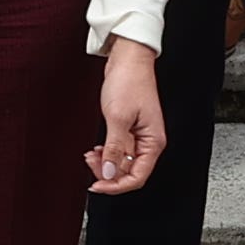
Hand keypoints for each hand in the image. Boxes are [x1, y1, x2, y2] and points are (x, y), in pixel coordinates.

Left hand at [85, 38, 165, 191]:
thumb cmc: (129, 81)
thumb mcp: (118, 117)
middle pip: (129, 171)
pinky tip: (96, 149)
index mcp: (153, 142)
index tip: (98, 185)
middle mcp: (148, 142)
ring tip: (91, 155)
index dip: (116, 185)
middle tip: (91, 163)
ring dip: (106, 162)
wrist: (128, 59)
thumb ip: (114, 148)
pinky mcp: (129, 129)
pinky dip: (106, 152)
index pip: (137, 177)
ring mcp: (138, 136)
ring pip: (122, 162)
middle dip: (108, 171)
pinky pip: (118, 150)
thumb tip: (109, 172)